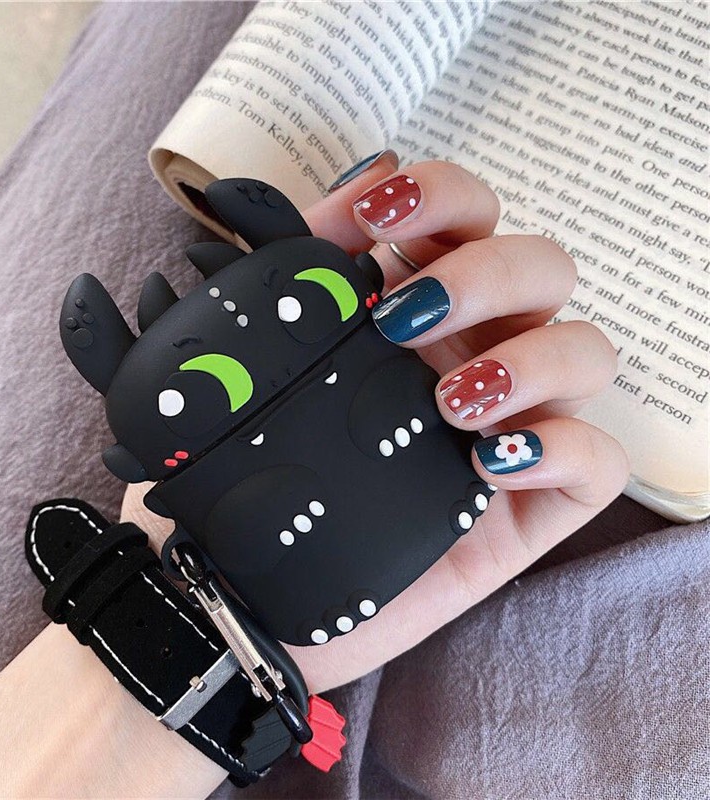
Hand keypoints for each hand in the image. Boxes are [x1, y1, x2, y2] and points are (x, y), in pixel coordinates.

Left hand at [121, 156, 628, 696]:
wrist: (236, 595)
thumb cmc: (237, 477)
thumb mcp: (231, 375)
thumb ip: (253, 289)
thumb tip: (271, 210)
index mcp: (407, 310)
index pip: (464, 215)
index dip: (436, 194)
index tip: (371, 218)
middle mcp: (467, 356)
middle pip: (540, 267)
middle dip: (482, 272)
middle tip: (401, 320)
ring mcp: (503, 430)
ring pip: (587, 352)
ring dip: (532, 357)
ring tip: (449, 403)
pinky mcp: (524, 510)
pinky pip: (599, 464)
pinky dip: (563, 448)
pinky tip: (489, 462)